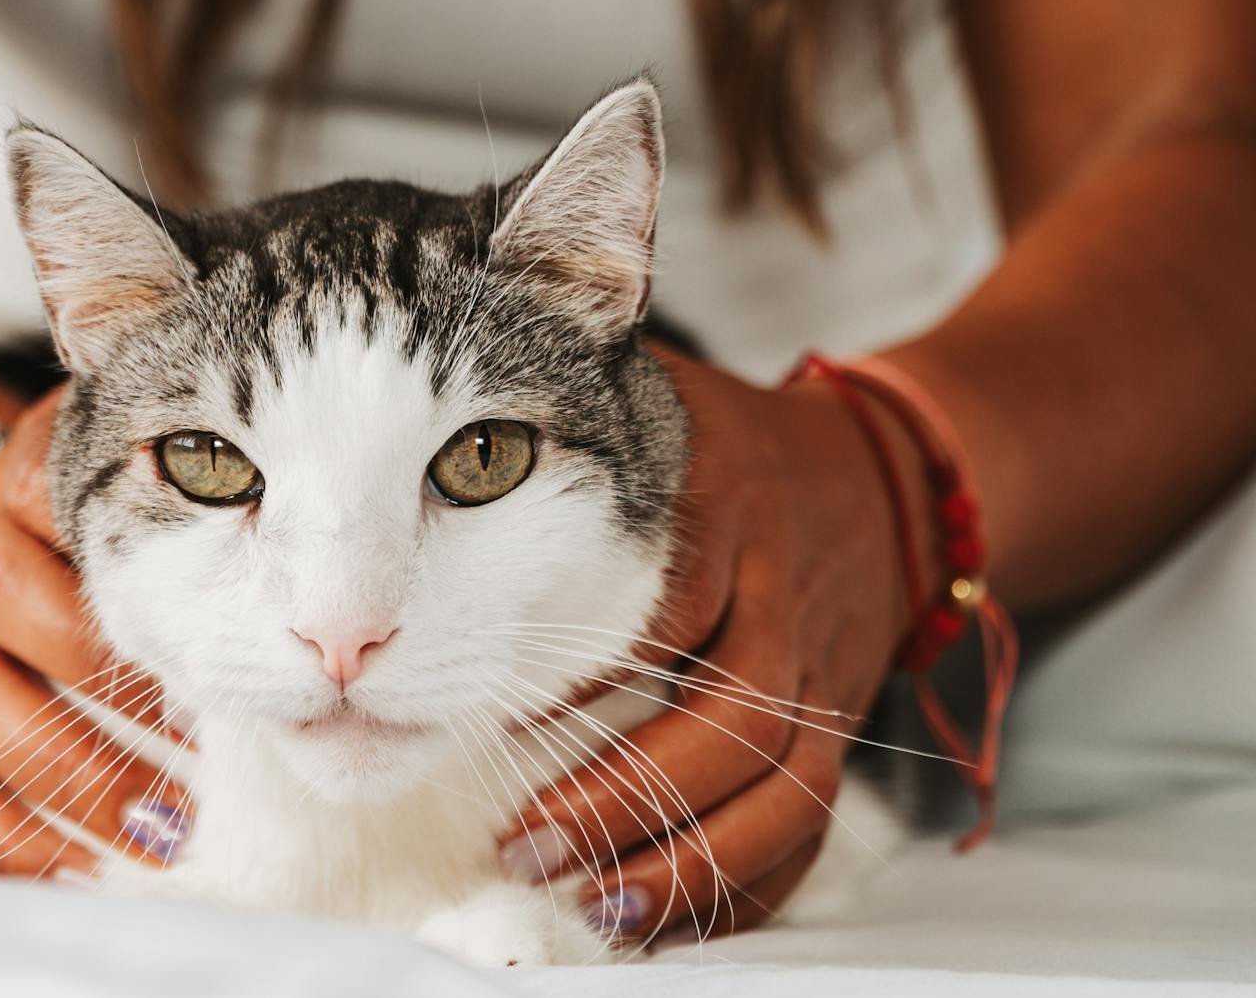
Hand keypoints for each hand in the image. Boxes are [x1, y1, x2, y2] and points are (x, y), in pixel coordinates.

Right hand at [0, 388, 187, 875]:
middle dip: (111, 680)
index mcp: (28, 487)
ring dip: (75, 773)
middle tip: (204, 736)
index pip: (63, 504)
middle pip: (16, 605)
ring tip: (164, 827)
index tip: (214, 622)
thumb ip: (196, 490)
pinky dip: (6, 838)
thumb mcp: (136, 474)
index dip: (132, 565)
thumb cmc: (103, 514)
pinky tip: (81, 871)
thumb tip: (304, 559)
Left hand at [500, 346, 918, 939]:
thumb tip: (432, 439)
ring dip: (691, 859)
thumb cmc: (731, 444)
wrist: (886, 481)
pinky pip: (815, 822)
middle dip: (628, 795)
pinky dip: (752, 882)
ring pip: (786, 786)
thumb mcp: (659, 399)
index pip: (667, 607)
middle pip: (732, 717)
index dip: (586, 676)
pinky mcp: (839, 724)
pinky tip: (669, 918)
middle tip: (528, 843)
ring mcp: (824, 672)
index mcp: (730, 509)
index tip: (497, 722)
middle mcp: (784, 597)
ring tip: (595, 904)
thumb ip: (561, 409)